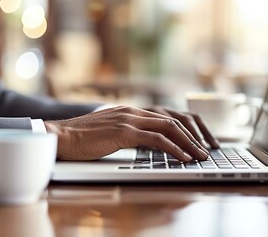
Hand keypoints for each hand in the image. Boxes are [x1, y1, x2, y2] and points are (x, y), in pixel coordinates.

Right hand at [44, 106, 211, 161]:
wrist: (60, 136)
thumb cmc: (82, 138)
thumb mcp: (110, 132)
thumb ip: (128, 132)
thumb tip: (145, 143)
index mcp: (131, 111)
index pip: (167, 117)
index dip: (186, 129)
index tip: (197, 142)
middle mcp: (133, 111)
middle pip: (174, 120)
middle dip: (194, 135)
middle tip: (206, 149)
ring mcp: (129, 119)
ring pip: (169, 128)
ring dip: (189, 143)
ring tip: (200, 155)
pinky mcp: (124, 132)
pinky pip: (156, 140)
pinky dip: (174, 148)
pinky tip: (183, 157)